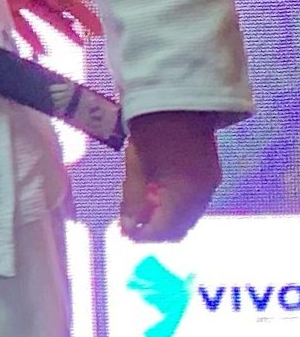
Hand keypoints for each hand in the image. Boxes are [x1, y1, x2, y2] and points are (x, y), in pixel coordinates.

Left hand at [120, 110, 223, 242]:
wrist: (178, 100)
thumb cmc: (150, 131)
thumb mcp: (136, 166)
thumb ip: (132, 200)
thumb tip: (127, 228)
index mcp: (185, 193)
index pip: (166, 229)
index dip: (144, 236)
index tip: (124, 234)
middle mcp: (204, 194)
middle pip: (180, 227)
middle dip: (155, 230)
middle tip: (131, 225)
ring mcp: (210, 184)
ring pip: (188, 216)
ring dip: (166, 219)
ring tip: (141, 210)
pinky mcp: (211, 175)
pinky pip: (194, 202)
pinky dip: (175, 207)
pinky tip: (156, 197)